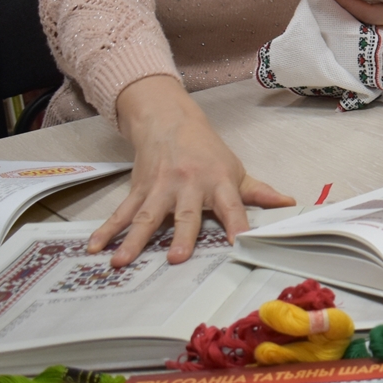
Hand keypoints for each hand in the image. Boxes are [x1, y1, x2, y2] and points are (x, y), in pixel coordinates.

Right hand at [94, 75, 293, 265]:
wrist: (169, 121)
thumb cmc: (207, 151)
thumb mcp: (234, 169)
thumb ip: (258, 192)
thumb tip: (287, 203)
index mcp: (218, 182)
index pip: (232, 206)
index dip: (237, 224)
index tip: (240, 243)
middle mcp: (189, 185)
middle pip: (186, 214)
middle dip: (182, 236)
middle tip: (176, 258)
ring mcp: (160, 188)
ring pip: (148, 217)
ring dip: (134, 240)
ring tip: (122, 261)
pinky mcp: (138, 189)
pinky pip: (122, 212)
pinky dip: (107, 230)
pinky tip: (94, 247)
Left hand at [328, 0, 382, 53]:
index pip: (368, 12)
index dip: (348, 2)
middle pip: (361, 31)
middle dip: (340, 17)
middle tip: (324, 3)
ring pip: (358, 43)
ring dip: (341, 29)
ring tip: (327, 13)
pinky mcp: (381, 56)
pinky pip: (360, 48)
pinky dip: (347, 37)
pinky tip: (337, 24)